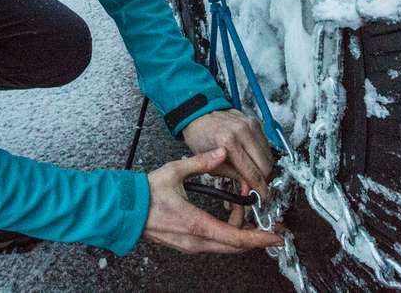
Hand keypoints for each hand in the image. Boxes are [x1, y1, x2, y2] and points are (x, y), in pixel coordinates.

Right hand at [143, 147, 283, 253]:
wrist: (125, 211)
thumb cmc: (146, 194)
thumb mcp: (175, 172)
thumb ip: (202, 162)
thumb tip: (221, 153)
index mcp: (197, 224)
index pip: (235, 237)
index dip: (259, 237)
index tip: (274, 235)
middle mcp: (196, 241)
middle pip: (235, 247)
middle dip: (255, 237)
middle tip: (270, 226)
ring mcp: (191, 246)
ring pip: (225, 246)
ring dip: (240, 233)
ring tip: (243, 210)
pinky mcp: (187, 245)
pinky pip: (215, 244)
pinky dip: (227, 233)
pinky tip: (229, 217)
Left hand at [182, 109, 275, 200]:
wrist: (199, 114)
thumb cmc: (200, 137)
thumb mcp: (211, 162)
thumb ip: (232, 176)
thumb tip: (248, 189)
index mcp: (228, 142)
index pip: (252, 172)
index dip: (260, 188)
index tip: (262, 197)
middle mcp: (242, 132)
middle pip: (265, 165)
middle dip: (264, 180)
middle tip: (259, 187)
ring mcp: (250, 125)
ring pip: (269, 155)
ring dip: (265, 168)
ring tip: (255, 174)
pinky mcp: (254, 122)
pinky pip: (266, 144)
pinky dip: (263, 155)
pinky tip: (254, 160)